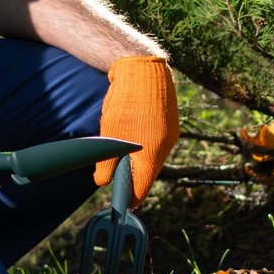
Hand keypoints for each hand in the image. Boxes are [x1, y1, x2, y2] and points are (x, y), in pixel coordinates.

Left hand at [95, 56, 178, 203]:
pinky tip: (132, 133)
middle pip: (149, 172)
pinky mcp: (170, 122)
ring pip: (153, 156)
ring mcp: (171, 133)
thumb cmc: (125, 101)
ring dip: (138, 159)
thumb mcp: (109, 134)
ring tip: (122, 150)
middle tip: (117, 179)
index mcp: (152, 152)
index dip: (131, 198)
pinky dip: (145, 145)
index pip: (142, 186)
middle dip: (133, 177)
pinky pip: (157, 142)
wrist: (144, 66)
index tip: (124, 206)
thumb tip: (102, 182)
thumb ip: (106, 162)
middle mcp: (166, 146)